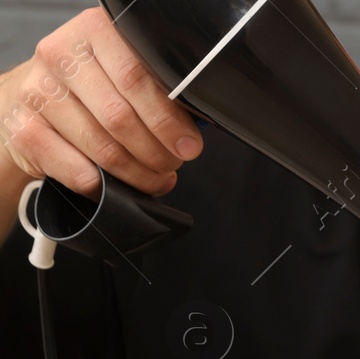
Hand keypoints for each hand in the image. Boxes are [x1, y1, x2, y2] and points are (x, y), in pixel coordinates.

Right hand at [0, 7, 202, 197]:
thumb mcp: (128, 73)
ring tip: (155, 178)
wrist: (38, 99)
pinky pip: (77, 170)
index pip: (137, 77)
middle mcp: (60, 55)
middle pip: (121, 116)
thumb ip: (159, 89)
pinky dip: (106, 186)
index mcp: (95, 31)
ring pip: (103, 147)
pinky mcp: (23, 128)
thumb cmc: (98, 88)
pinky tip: (118, 185)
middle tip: (172, 165)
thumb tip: (195, 131)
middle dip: (157, 152)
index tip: (190, 146)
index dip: (169, 120)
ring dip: (137, 173)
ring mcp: (38, 91)